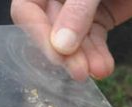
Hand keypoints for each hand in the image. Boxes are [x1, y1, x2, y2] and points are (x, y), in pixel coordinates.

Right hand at [11, 0, 131, 80]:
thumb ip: (78, 10)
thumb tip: (61, 47)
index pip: (27, 10)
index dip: (38, 33)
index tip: (57, 54)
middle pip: (50, 30)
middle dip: (66, 53)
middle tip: (79, 71)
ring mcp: (77, 10)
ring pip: (73, 41)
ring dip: (85, 58)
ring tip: (100, 70)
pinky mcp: (97, 19)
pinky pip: (92, 41)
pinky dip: (98, 55)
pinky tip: (104, 67)